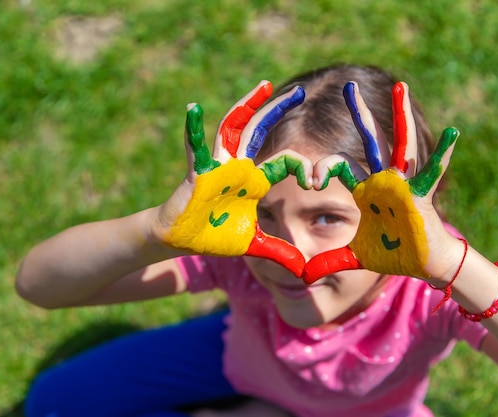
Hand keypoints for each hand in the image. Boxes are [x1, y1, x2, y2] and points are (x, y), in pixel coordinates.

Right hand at [155, 81, 310, 276]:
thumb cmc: (214, 236)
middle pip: (261, 132)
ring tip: (265, 87)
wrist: (182, 241)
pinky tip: (194, 109)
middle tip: (300, 91)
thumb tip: (302, 269)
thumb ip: (278, 253)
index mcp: (255, 180)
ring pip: (235, 130)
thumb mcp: (253, 245)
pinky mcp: (198, 174)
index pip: (286, 162)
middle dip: (279, 110)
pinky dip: (192, 130)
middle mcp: (239, 167)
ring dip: (247, 107)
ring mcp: (218, 166)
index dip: (303, 169)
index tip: (315, 182)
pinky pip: (195, 149)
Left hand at [303, 81, 459, 283]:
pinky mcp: (421, 194)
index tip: (311, 182)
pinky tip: (453, 133)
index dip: (321, 169)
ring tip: (400, 86)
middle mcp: (383, 179)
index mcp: (364, 189)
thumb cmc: (393, 254)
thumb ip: (330, 262)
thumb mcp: (355, 257)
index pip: (338, 167)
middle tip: (348, 87)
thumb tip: (303, 277)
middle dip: (359, 114)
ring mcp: (403, 183)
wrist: (423, 263)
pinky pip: (432, 171)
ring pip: (400, 144)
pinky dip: (443, 154)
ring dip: (400, 116)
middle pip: (368, 141)